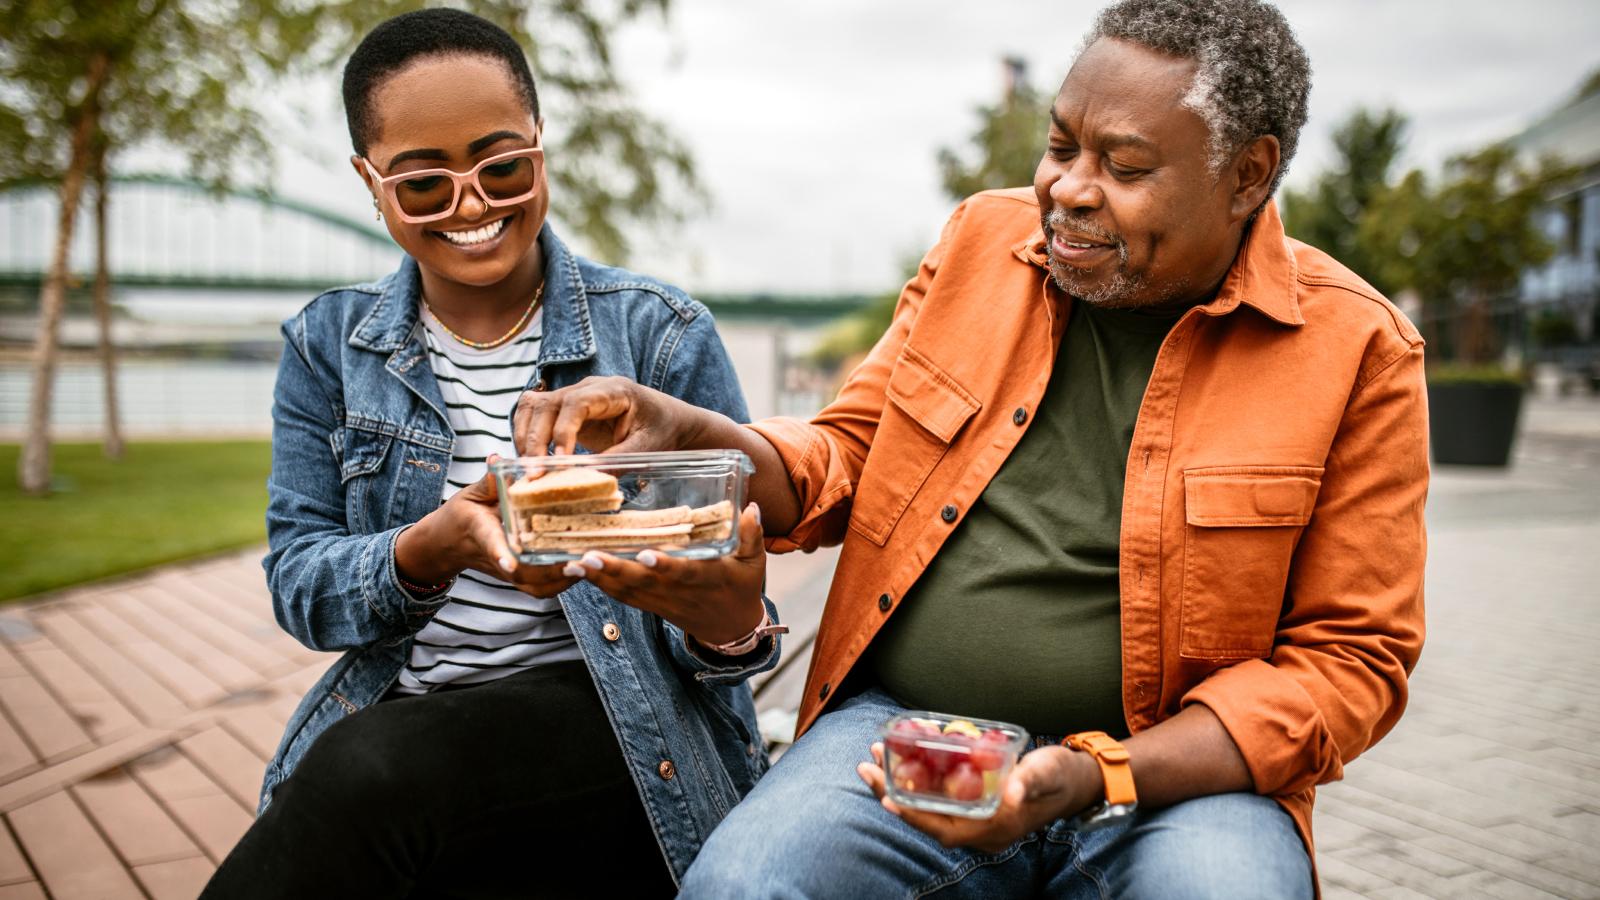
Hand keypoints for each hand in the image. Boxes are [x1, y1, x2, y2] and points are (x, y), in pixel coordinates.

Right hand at [396, 454, 579, 598]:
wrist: (446, 544)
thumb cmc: (460, 515)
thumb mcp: (470, 494)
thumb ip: (487, 480)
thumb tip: (497, 459)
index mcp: (481, 531)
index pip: (491, 543)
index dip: (500, 553)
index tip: (510, 564)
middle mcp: (496, 557)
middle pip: (522, 574)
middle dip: (549, 572)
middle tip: (578, 562)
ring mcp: (507, 572)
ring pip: (533, 586)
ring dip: (560, 581)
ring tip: (587, 566)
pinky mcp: (516, 578)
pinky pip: (539, 589)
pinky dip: (561, 584)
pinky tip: (582, 570)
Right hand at [513, 375, 718, 456]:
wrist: (668, 419)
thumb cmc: (662, 430)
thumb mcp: (648, 448)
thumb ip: (619, 460)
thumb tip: (588, 477)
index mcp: (614, 391)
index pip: (577, 403)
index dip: (563, 430)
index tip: (560, 461)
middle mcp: (588, 387)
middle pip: (547, 403)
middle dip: (536, 439)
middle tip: (534, 473)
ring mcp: (574, 395)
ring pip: (533, 406)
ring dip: (525, 436)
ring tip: (529, 469)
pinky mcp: (566, 409)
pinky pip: (534, 413)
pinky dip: (526, 433)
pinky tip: (531, 459)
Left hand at [558, 503, 766, 645]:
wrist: (730, 629)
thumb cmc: (741, 587)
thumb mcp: (754, 562)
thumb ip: (752, 535)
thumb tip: (751, 506)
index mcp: (706, 579)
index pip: (684, 573)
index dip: (665, 566)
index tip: (646, 555)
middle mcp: (678, 592)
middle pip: (642, 583)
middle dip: (614, 570)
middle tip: (586, 556)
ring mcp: (661, 601)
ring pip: (626, 591)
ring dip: (598, 578)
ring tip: (571, 563)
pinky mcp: (649, 605)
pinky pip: (622, 597)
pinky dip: (600, 584)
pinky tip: (578, 571)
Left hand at [856, 744, 1102, 852]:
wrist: (1075, 782)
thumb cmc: (1060, 776)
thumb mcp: (1048, 772)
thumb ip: (1031, 780)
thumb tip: (1014, 789)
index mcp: (995, 828)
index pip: (945, 829)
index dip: (914, 816)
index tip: (886, 798)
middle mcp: (981, 831)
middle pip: (928, 818)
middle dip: (894, 794)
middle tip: (866, 765)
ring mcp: (977, 820)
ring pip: (929, 808)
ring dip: (900, 785)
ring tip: (874, 757)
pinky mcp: (975, 806)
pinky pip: (938, 799)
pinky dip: (917, 782)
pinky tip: (901, 760)